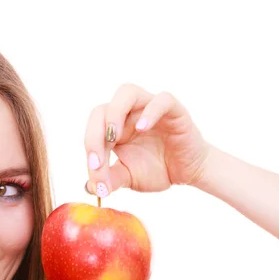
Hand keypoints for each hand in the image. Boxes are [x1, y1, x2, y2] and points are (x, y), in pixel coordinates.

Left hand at [84, 83, 210, 196]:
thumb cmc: (157, 170)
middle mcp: (128, 114)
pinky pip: (162, 100)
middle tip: (98, 159)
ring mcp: (149, 108)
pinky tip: (143, 128)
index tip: (94, 172)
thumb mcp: (129, 178)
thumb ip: (111, 179)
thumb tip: (89, 187)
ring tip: (113, 137)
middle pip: (102, 109)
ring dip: (114, 113)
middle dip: (94, 134)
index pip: (93, 129)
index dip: (90, 149)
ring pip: (126, 92)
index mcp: (114, 128)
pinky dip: (150, 111)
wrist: (188, 172)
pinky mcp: (174, 110)